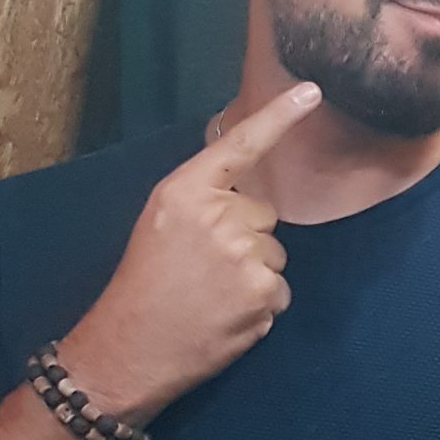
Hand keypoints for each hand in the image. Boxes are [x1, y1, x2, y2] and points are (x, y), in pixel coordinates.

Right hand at [57, 84, 319, 422]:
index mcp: (185, 191)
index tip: (312, 90)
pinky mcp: (262, 295)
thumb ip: (202, 200)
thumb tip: (246, 195)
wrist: (127, 349)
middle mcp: (218, 216)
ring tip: (212, 295)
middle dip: (245, 239)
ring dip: (254, 275)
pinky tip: (225, 316)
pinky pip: (279, 292)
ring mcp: (244, 256)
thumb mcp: (159, 223)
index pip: (241, 146)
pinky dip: (260, 307)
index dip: (280, 116)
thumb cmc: (141, 286)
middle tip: (204, 269)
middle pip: (264, 215)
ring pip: (274, 255)